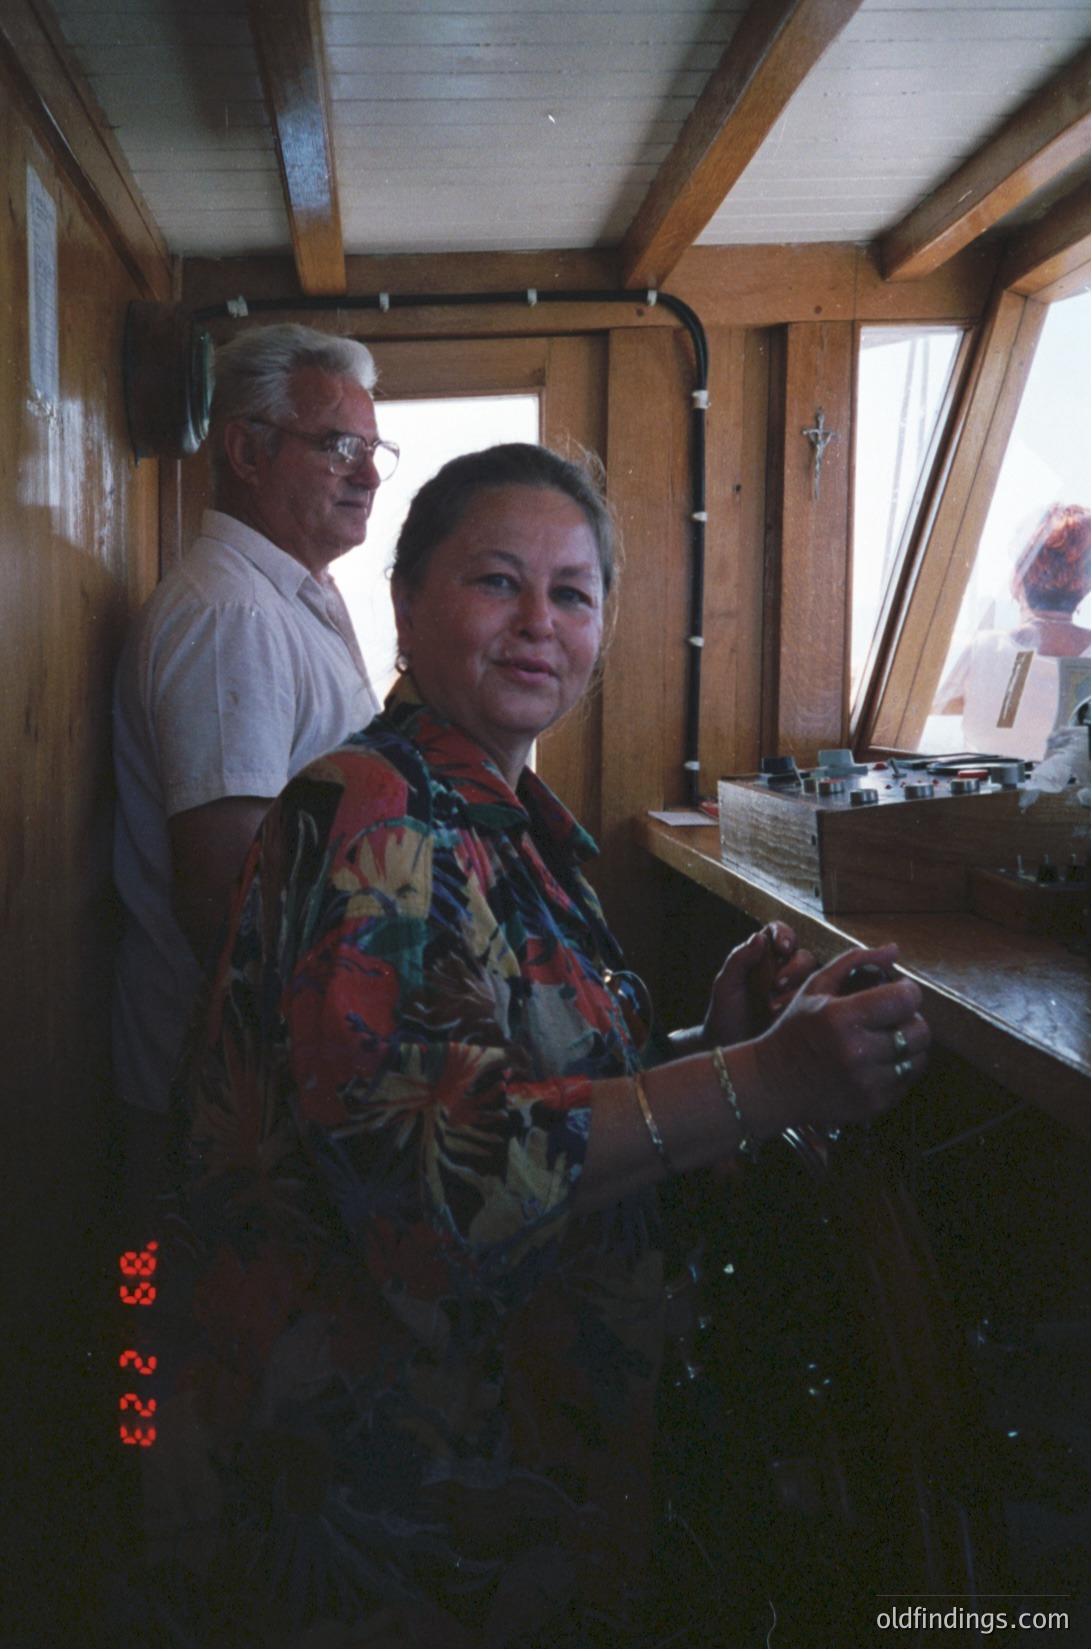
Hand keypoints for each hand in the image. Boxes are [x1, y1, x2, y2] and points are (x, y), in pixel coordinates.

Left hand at [702, 921, 816, 1045]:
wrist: (731, 1049)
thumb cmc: (725, 1015)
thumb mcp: (726, 986)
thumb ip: (738, 960)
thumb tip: (758, 937)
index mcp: (760, 956)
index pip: (778, 933)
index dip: (784, 934)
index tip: (783, 948)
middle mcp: (781, 969)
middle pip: (802, 955)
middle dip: (794, 968)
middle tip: (777, 985)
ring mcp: (795, 990)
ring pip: (814, 977)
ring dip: (797, 988)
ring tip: (773, 1006)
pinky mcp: (805, 1009)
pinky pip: (817, 1000)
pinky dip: (804, 1005)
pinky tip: (782, 1016)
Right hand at [741, 943, 929, 1137]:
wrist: (773, 1084)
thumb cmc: (795, 1029)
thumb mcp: (815, 987)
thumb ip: (854, 962)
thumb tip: (894, 950)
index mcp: (840, 1017)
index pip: (904, 1000)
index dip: (908, 991)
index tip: (898, 991)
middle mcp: (855, 1052)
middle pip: (919, 1030)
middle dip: (911, 1018)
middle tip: (893, 1016)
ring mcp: (865, 1083)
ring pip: (919, 1057)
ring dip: (909, 1044)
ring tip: (887, 1038)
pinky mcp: (872, 1105)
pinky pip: (907, 1080)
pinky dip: (899, 1067)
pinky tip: (878, 1060)